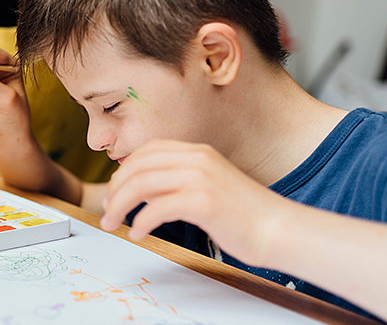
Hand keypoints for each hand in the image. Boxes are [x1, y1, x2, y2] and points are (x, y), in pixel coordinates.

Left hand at [100, 139, 286, 266]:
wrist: (280, 229)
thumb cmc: (244, 214)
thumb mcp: (208, 186)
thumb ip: (179, 182)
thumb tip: (145, 192)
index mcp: (197, 152)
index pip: (147, 151)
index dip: (124, 170)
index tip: (113, 191)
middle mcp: (196, 159)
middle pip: (137, 167)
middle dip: (115, 190)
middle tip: (106, 210)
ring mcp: (200, 178)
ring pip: (141, 185)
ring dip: (120, 206)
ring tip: (112, 223)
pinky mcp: (203, 201)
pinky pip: (157, 208)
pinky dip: (141, 222)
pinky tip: (138, 234)